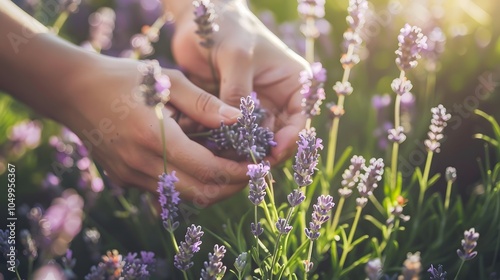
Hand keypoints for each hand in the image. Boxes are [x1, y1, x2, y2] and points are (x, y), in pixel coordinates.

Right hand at [64, 56, 248, 205]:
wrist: (74, 91)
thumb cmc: (124, 79)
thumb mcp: (166, 80)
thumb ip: (204, 103)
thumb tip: (238, 120)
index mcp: (155, 138)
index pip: (209, 170)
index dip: (239, 172)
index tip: (259, 166)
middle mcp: (142, 165)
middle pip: (200, 194)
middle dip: (232, 187)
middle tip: (250, 172)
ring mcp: (131, 176)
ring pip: (184, 198)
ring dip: (212, 187)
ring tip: (229, 168)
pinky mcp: (125, 179)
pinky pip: (165, 193)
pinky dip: (189, 185)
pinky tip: (199, 167)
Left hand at [171, 0, 308, 164]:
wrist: (200, 20)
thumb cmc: (227, 29)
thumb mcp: (237, 57)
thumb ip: (239, 92)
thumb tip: (238, 128)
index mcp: (294, 82)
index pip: (301, 118)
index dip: (291, 139)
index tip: (273, 152)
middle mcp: (279, 98)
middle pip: (281, 135)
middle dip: (267, 151)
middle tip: (251, 166)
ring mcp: (257, 107)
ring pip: (258, 140)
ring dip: (247, 151)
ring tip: (233, 161)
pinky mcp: (234, 112)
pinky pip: (236, 135)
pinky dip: (229, 145)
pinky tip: (219, 151)